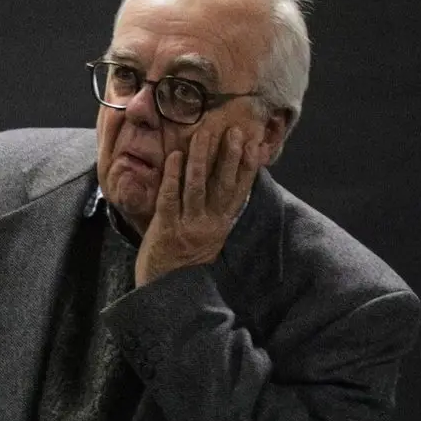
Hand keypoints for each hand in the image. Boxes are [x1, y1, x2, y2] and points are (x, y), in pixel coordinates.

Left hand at [135, 123, 261, 286]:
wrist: (166, 290)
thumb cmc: (186, 257)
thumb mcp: (210, 234)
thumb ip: (218, 210)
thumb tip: (229, 181)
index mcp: (223, 224)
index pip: (240, 191)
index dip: (247, 166)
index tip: (253, 143)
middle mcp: (210, 225)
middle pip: (222, 185)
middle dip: (228, 157)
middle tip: (232, 131)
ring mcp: (188, 227)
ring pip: (197, 188)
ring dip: (200, 159)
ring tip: (202, 135)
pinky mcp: (167, 230)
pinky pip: (170, 198)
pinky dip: (173, 176)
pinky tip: (174, 156)